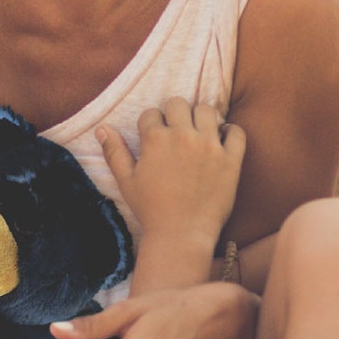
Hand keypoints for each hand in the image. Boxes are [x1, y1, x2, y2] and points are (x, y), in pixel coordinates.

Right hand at [103, 99, 245, 252]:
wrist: (181, 234)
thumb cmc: (150, 210)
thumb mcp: (126, 181)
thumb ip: (114, 152)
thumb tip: (102, 128)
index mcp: (155, 139)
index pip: (151, 113)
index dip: (150, 124)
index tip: (154, 137)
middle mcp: (183, 136)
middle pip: (178, 104)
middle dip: (174, 114)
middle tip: (176, 130)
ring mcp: (209, 146)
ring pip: (207, 110)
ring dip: (201, 117)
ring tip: (198, 131)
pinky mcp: (230, 159)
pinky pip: (236, 131)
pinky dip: (230, 131)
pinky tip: (222, 139)